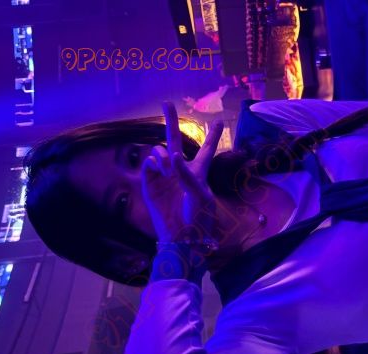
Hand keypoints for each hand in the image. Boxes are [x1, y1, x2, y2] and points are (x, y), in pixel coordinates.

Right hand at [140, 101, 223, 252]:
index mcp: (199, 173)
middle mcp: (181, 171)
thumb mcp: (200, 195)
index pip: (206, 150)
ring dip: (163, 154)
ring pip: (160, 152)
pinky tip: (159, 169)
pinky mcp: (151, 185)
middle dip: (171, 121)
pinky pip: (148, 166)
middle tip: (166, 103)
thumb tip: (173, 155)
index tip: (219, 121)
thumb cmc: (197, 218)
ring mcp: (164, 176)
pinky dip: (153, 164)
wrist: (181, 237)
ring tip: (168, 165)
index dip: (212, 136)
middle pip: (176, 140)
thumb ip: (187, 173)